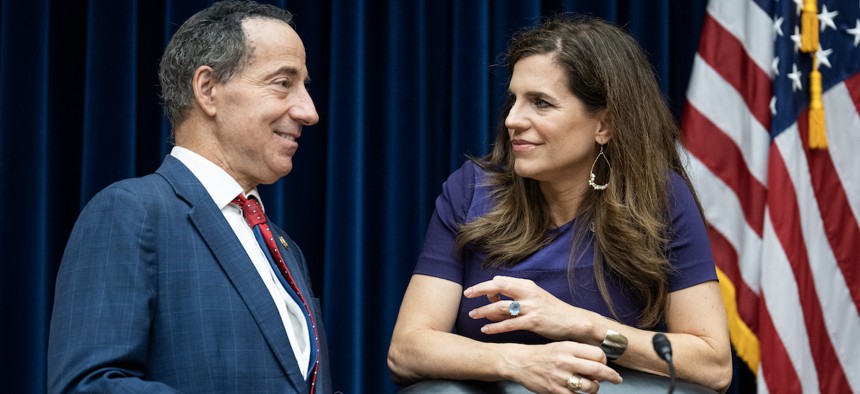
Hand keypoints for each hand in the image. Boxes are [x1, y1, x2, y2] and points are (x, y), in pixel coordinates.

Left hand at [463, 276, 596, 341]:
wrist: (574, 321)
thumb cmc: (552, 311)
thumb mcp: (535, 297)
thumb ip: (517, 295)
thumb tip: (495, 295)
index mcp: (527, 285)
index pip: (501, 280)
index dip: (486, 286)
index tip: (476, 292)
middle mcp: (528, 293)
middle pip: (498, 286)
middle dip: (480, 289)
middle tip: (467, 294)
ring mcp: (530, 307)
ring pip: (501, 307)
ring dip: (484, 311)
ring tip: (472, 315)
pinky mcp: (533, 322)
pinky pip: (509, 324)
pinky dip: (495, 327)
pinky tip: (485, 330)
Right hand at [505, 341, 621, 393]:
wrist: (519, 362)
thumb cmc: (542, 355)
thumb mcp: (561, 347)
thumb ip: (579, 353)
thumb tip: (599, 365)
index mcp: (568, 347)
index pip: (597, 353)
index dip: (605, 361)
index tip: (605, 365)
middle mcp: (566, 361)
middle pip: (597, 369)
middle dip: (612, 376)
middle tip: (617, 379)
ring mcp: (560, 377)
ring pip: (590, 386)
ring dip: (595, 388)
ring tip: (592, 387)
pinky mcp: (555, 391)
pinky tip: (579, 393)